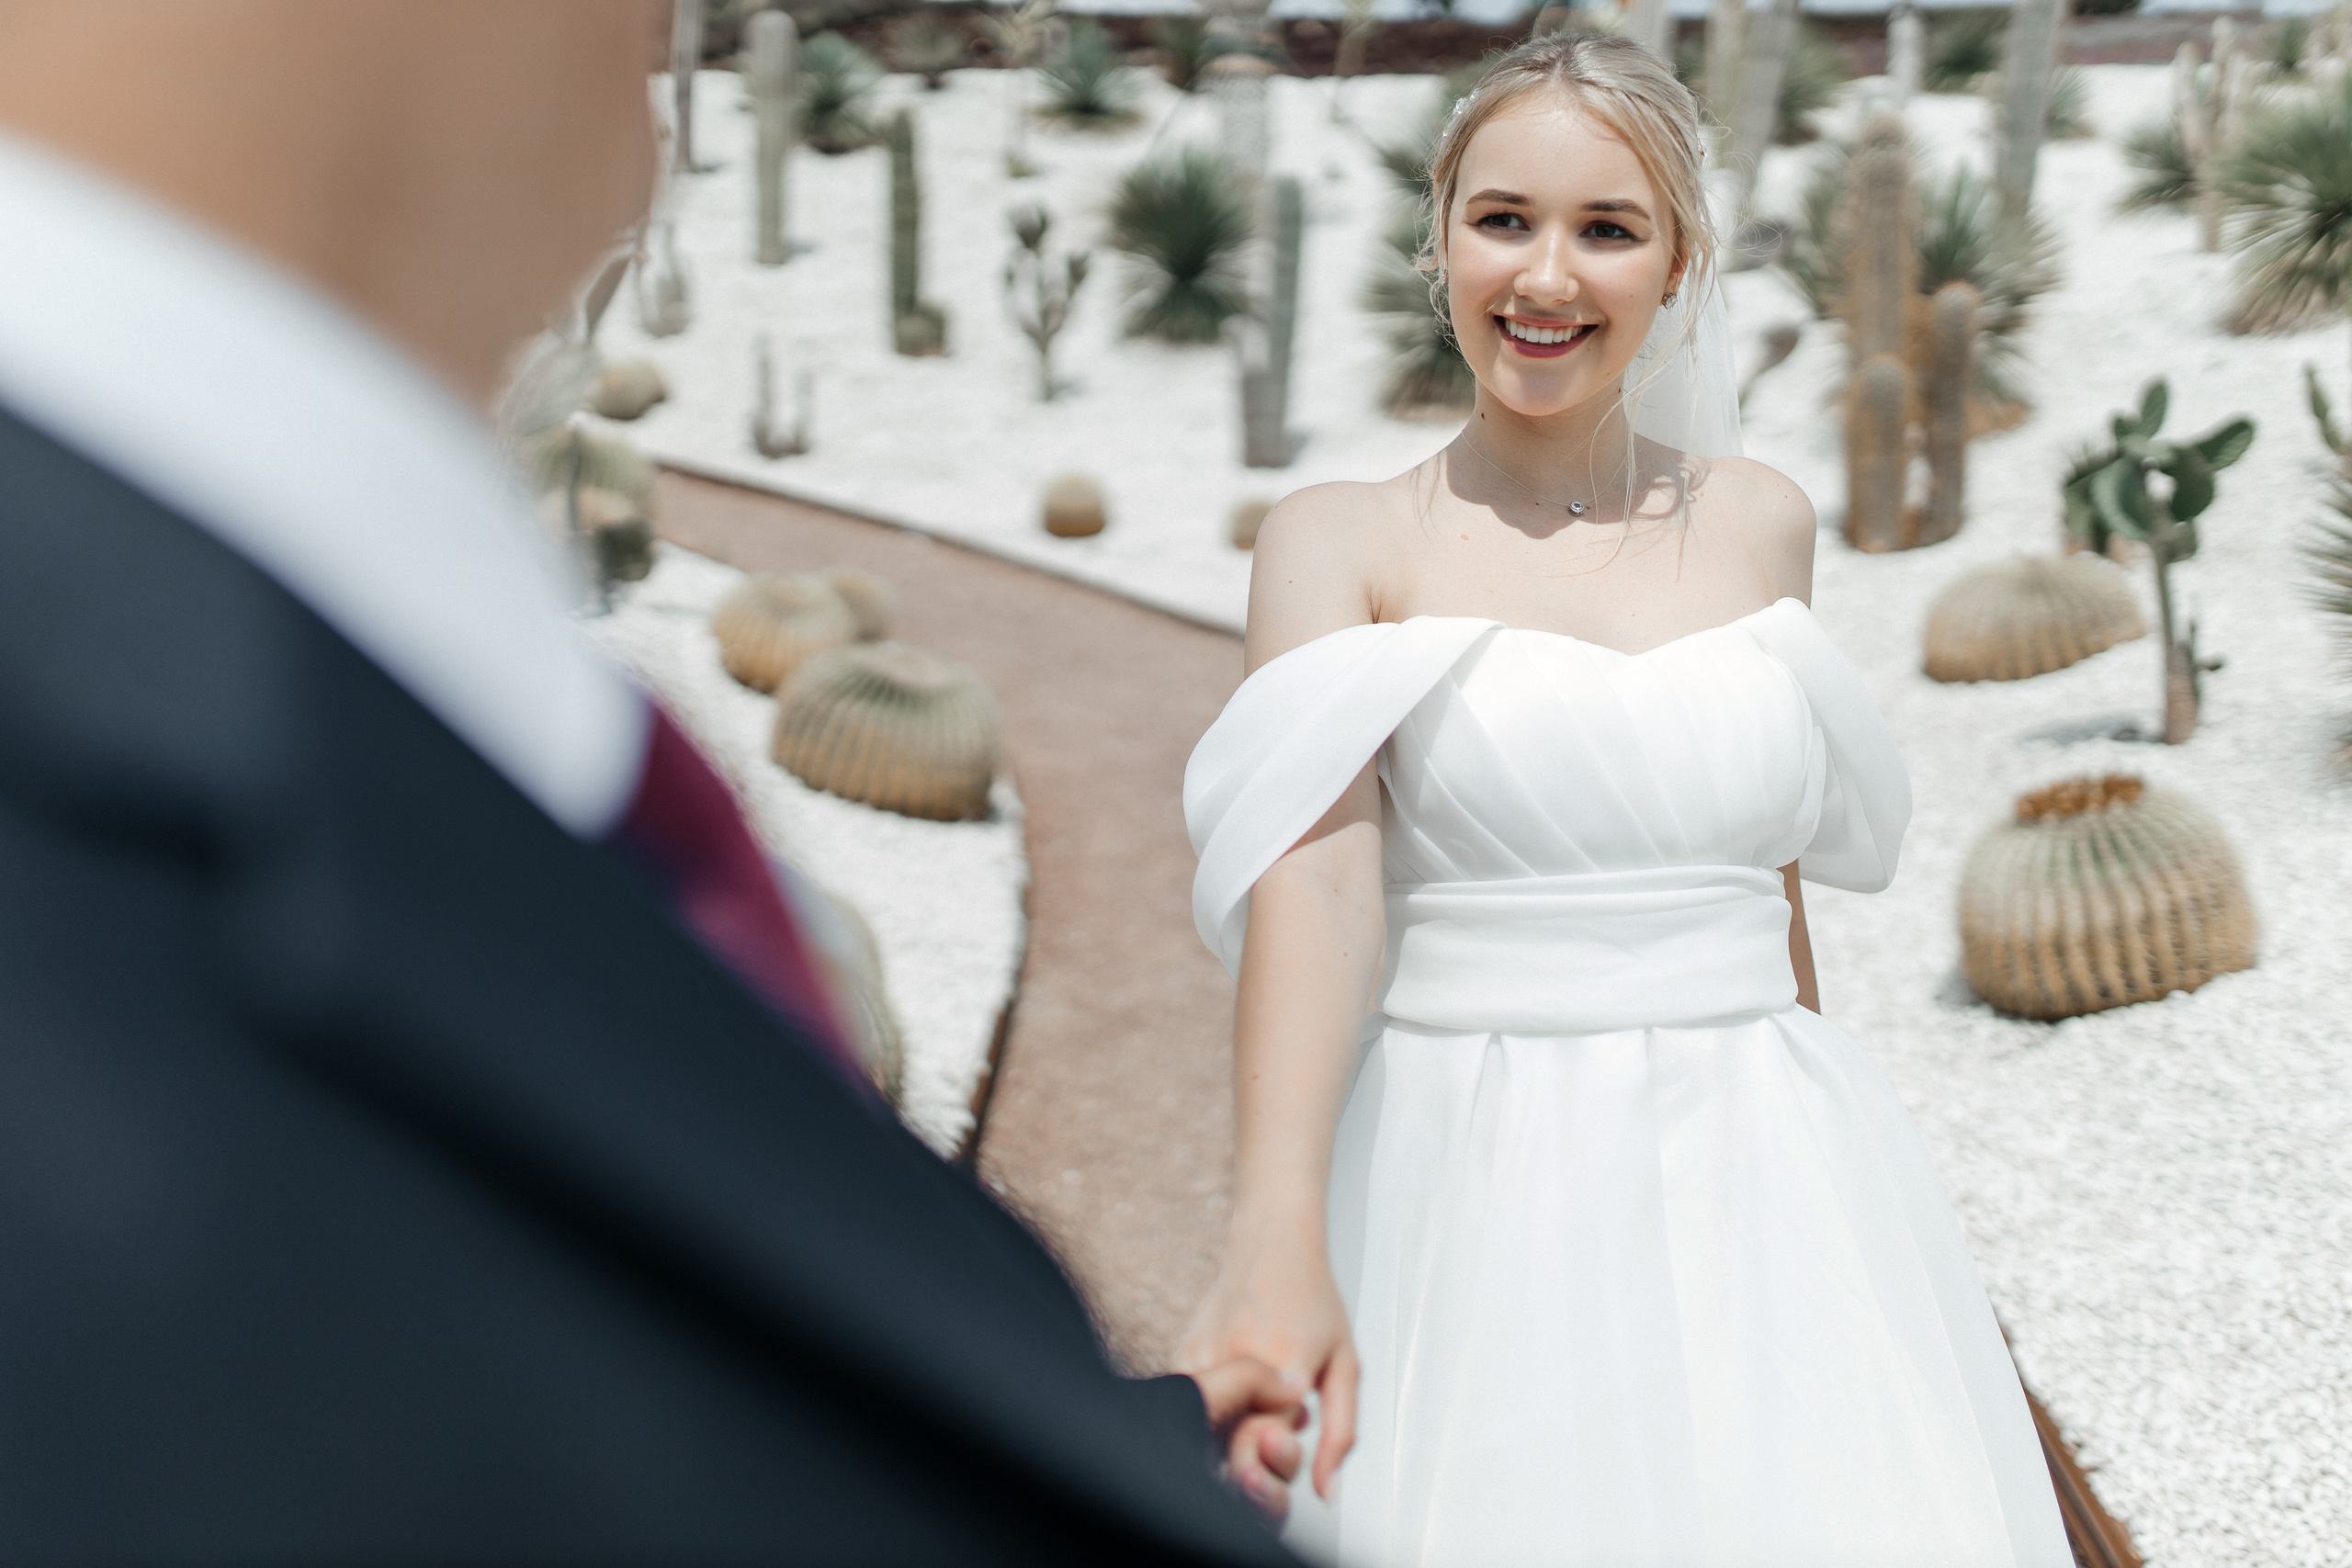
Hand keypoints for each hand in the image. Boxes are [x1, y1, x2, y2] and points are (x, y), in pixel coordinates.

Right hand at [1175, 1236, 1357, 1500]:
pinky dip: (1214, 1422)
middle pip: (1231, 1452)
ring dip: (1235, 1443)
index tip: (1286, 1443)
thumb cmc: (1311, 1299)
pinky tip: (1238, 1399)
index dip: (1280, 1461)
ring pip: (1207, 1439)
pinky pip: (1191, 1413)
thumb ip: (1340, 1433)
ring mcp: (1202, 1359)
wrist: (1270, 1244)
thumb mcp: (1344, 1365)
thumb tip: (1325, 1490)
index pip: (1269, 1446)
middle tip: (1276, 1439)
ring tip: (1260, 1411)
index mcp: (1283, 1363)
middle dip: (1257, 1467)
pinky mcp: (1181, 1358)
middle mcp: (1236, 1361)